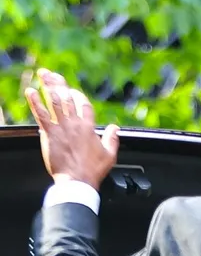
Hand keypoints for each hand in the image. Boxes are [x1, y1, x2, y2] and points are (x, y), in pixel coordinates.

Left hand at [24, 69, 119, 190]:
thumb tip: (115, 128)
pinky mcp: (50, 134)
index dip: (79, 96)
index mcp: (89, 128)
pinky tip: (30, 91)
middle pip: (67, 98)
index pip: (85, 105)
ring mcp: (62, 128)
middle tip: (51, 73)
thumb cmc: (93, 170)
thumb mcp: (110, 155)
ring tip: (42, 75)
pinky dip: (35, 102)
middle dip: (59, 83)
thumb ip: (112, 139)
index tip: (73, 92)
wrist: (78, 181)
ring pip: (55, 101)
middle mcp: (75, 124)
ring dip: (48, 86)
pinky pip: (41, 114)